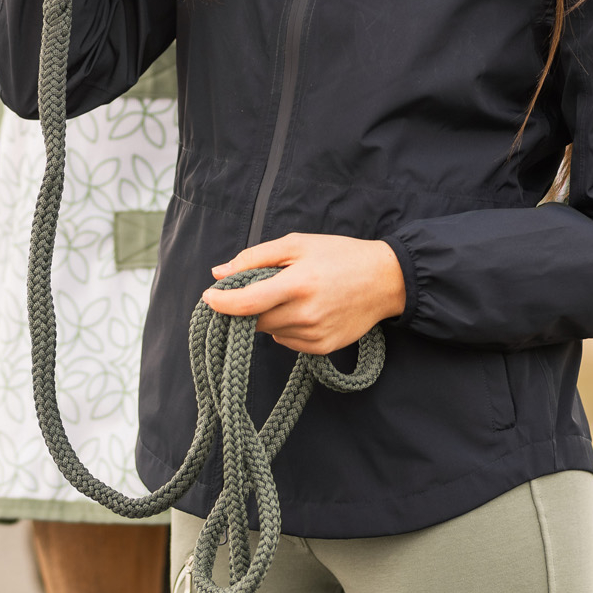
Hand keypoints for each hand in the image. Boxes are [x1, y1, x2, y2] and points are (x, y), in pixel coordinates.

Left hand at [202, 232, 405, 354]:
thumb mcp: (298, 244)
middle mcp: (305, 314)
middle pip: (255, 320)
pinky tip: (307, 310)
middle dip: (250, 306)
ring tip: (294, 296)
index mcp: (297, 284)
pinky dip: (287, 328)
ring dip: (270, 316)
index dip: (221, 302)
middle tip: (266, 287)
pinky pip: (288, 342)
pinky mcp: (322, 349)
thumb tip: (219, 273)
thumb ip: (255, 257)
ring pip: (270, 332)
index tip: (208, 297)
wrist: (384, 281)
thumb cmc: (339, 255)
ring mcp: (315, 335)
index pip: (246, 302)